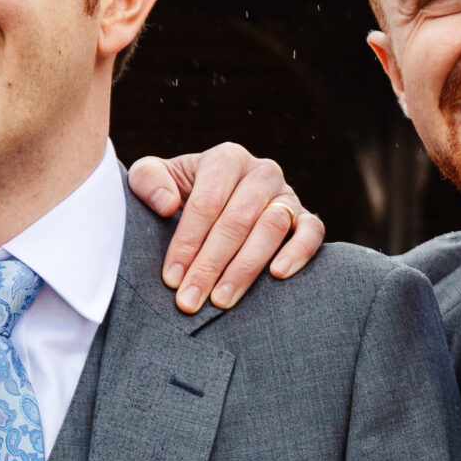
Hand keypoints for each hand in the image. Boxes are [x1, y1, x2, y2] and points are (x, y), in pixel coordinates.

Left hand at [128, 145, 325, 313]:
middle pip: (237, 220)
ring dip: (246, 268)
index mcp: (226, 159)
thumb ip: (147, 181)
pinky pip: (312, 233)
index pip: (206, 202)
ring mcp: (287, 195)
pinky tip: (278, 275)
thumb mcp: (153, 178)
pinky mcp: (307, 217)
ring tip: (222, 300)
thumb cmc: (178, 192)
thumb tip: (168, 204)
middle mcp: (261, 172)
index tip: (171, 279)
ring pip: (272, 227)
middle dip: (210, 265)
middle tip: (190, 300)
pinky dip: (299, 252)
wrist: (216, 202)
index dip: (187, 242)